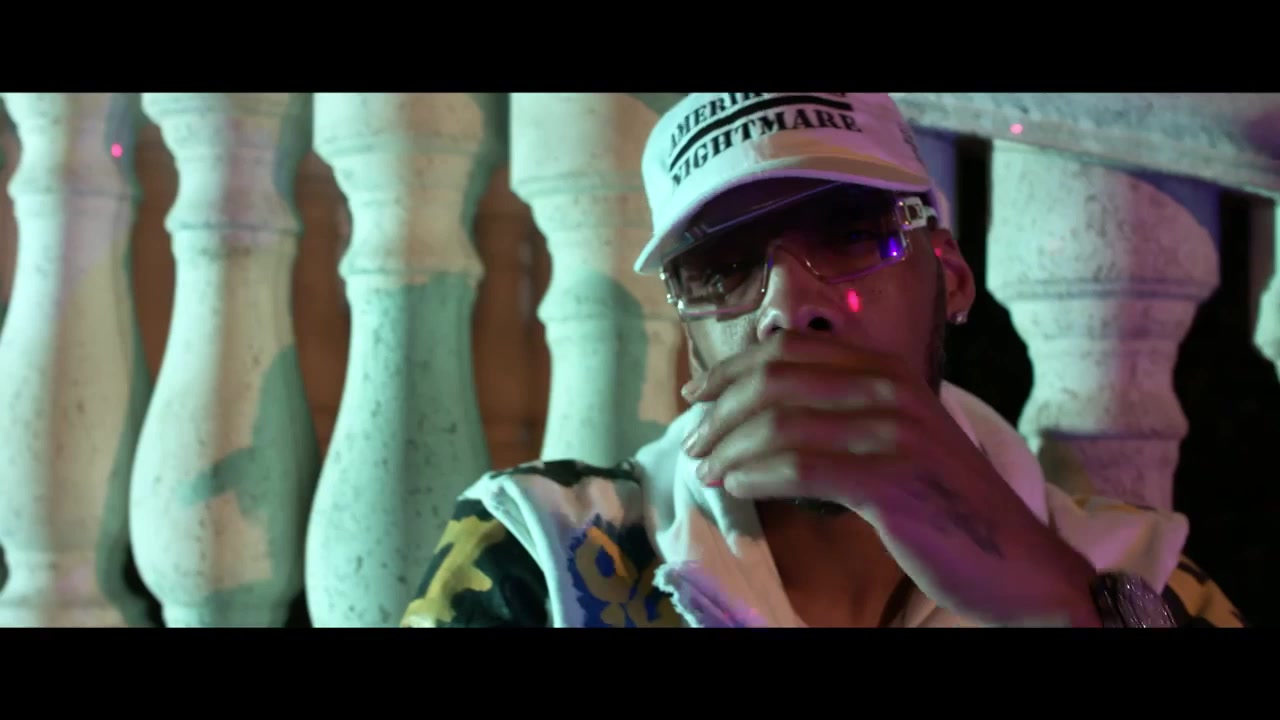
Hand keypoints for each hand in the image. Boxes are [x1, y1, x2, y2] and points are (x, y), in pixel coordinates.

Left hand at [680, 333, 1100, 626]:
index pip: (788, 351)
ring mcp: (894, 433)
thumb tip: (763, 407)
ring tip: (708, 468)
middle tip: (693, 440)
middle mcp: (891, 389)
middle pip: (775, 380)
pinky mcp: (891, 481)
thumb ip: (844, 411)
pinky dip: (756, 475)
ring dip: (730, 446)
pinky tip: (737, 485)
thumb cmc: (946, 503)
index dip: (731, 369)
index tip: (696, 393)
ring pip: (780, 424)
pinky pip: (800, 469)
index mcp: (890, 369)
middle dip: (720, 410)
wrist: (1016, 561)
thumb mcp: (899, 437)